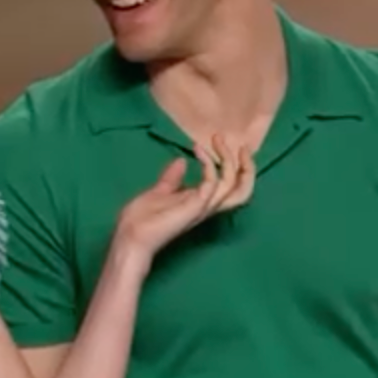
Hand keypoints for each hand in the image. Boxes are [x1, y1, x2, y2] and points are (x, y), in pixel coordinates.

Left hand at [112, 135, 255, 260]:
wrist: (130, 236)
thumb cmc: (141, 220)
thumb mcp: (159, 191)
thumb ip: (172, 178)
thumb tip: (181, 161)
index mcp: (202, 202)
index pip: (233, 187)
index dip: (236, 166)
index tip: (222, 143)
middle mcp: (208, 206)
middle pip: (243, 189)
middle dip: (247, 165)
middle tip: (236, 143)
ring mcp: (202, 207)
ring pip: (233, 186)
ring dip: (228, 160)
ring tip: (216, 141)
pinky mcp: (194, 207)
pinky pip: (212, 183)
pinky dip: (208, 164)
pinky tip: (196, 151)